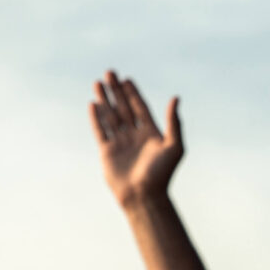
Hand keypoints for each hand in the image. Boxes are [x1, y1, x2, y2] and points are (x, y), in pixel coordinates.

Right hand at [89, 70, 183, 208]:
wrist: (143, 196)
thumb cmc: (162, 173)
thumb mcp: (174, 146)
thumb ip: (174, 122)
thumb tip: (175, 98)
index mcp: (151, 133)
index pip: (140, 108)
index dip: (133, 93)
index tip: (127, 79)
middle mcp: (135, 136)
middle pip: (124, 108)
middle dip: (116, 91)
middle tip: (109, 73)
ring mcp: (120, 143)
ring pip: (111, 116)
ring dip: (105, 100)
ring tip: (97, 83)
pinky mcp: (108, 151)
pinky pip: (101, 130)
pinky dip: (96, 118)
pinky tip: (93, 104)